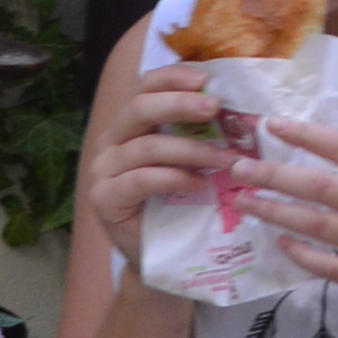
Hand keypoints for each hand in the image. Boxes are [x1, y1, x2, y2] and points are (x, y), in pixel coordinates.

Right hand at [82, 60, 235, 273]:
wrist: (162, 260)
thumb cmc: (179, 206)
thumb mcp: (189, 162)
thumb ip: (198, 133)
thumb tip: (235, 104)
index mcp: (129, 126)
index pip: (143, 87)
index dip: (173, 77)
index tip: (207, 78)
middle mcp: (110, 143)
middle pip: (139, 108)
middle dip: (180, 104)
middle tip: (216, 108)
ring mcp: (102, 172)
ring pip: (146, 146)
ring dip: (191, 150)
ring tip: (225, 159)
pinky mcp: (105, 200)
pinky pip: (141, 180)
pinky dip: (174, 179)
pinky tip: (199, 186)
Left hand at [239, 115, 337, 329]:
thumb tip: (319, 159)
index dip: (308, 135)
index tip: (273, 125)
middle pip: (322, 186)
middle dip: (276, 175)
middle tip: (241, 169)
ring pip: (317, 225)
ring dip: (276, 211)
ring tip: (247, 202)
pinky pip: (326, 264)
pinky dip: (300, 252)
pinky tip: (279, 241)